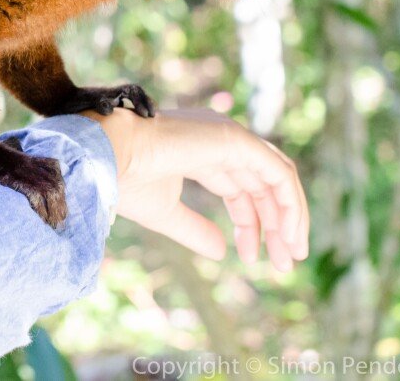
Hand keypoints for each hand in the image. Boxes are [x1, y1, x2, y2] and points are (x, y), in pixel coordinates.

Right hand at [85, 107, 309, 271]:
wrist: (109, 154)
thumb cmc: (125, 178)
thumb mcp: (164, 213)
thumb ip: (194, 229)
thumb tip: (222, 251)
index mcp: (201, 152)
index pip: (240, 188)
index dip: (250, 224)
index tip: (250, 259)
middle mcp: (220, 140)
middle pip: (262, 185)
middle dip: (275, 225)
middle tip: (283, 263)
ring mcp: (230, 136)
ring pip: (277, 178)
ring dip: (289, 217)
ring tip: (289, 255)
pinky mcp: (236, 140)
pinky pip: (278, 174)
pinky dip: (290, 204)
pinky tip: (287, 234)